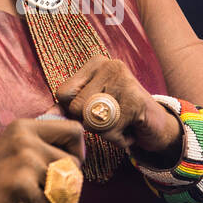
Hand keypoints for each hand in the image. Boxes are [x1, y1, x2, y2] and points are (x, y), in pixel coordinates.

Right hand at [0, 117, 85, 202]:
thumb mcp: (13, 146)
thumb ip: (39, 138)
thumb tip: (66, 121)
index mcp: (25, 127)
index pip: (74, 130)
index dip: (78, 151)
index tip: (66, 166)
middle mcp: (26, 139)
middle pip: (75, 161)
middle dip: (69, 181)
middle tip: (51, 192)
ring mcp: (24, 161)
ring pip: (67, 184)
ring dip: (59, 201)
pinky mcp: (21, 184)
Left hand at [54, 55, 181, 164]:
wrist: (156, 125)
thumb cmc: (119, 115)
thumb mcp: (92, 106)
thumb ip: (69, 107)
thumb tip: (46, 116)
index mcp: (95, 63)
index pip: (63, 92)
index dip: (74, 110)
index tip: (94, 110)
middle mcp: (110, 65)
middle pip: (77, 107)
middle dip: (91, 123)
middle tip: (111, 118)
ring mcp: (125, 80)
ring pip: (93, 121)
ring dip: (106, 133)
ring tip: (121, 123)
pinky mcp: (136, 100)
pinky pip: (112, 130)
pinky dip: (120, 139)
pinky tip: (131, 129)